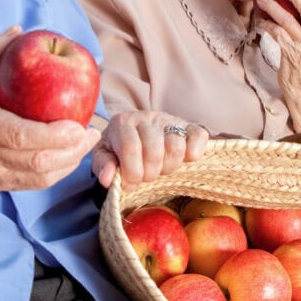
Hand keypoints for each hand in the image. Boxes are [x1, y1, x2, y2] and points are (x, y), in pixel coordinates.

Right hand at [0, 27, 100, 190]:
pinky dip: (56, 172)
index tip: (78, 124)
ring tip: (86, 144)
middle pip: (36, 161)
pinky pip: (32, 184)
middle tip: (92, 133)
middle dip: (72, 151)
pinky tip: (69, 156)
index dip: (54, 135)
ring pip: (38, 177)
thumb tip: (21, 30)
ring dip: (69, 164)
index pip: (20, 136)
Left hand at [92, 111, 207, 190]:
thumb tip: (107, 178)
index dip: (132, 172)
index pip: (130, 148)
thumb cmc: (118, 149)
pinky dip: (194, 152)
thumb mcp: (104, 156)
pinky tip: (184, 160)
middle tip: (146, 176)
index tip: (130, 183)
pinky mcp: (188, 126)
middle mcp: (146, 117)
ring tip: (160, 169)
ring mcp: (168, 120)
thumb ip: (103, 165)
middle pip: (154, 151)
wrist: (137, 133)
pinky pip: (198, 136)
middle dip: (150, 173)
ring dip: (169, 167)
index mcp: (122, 122)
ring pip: (176, 147)